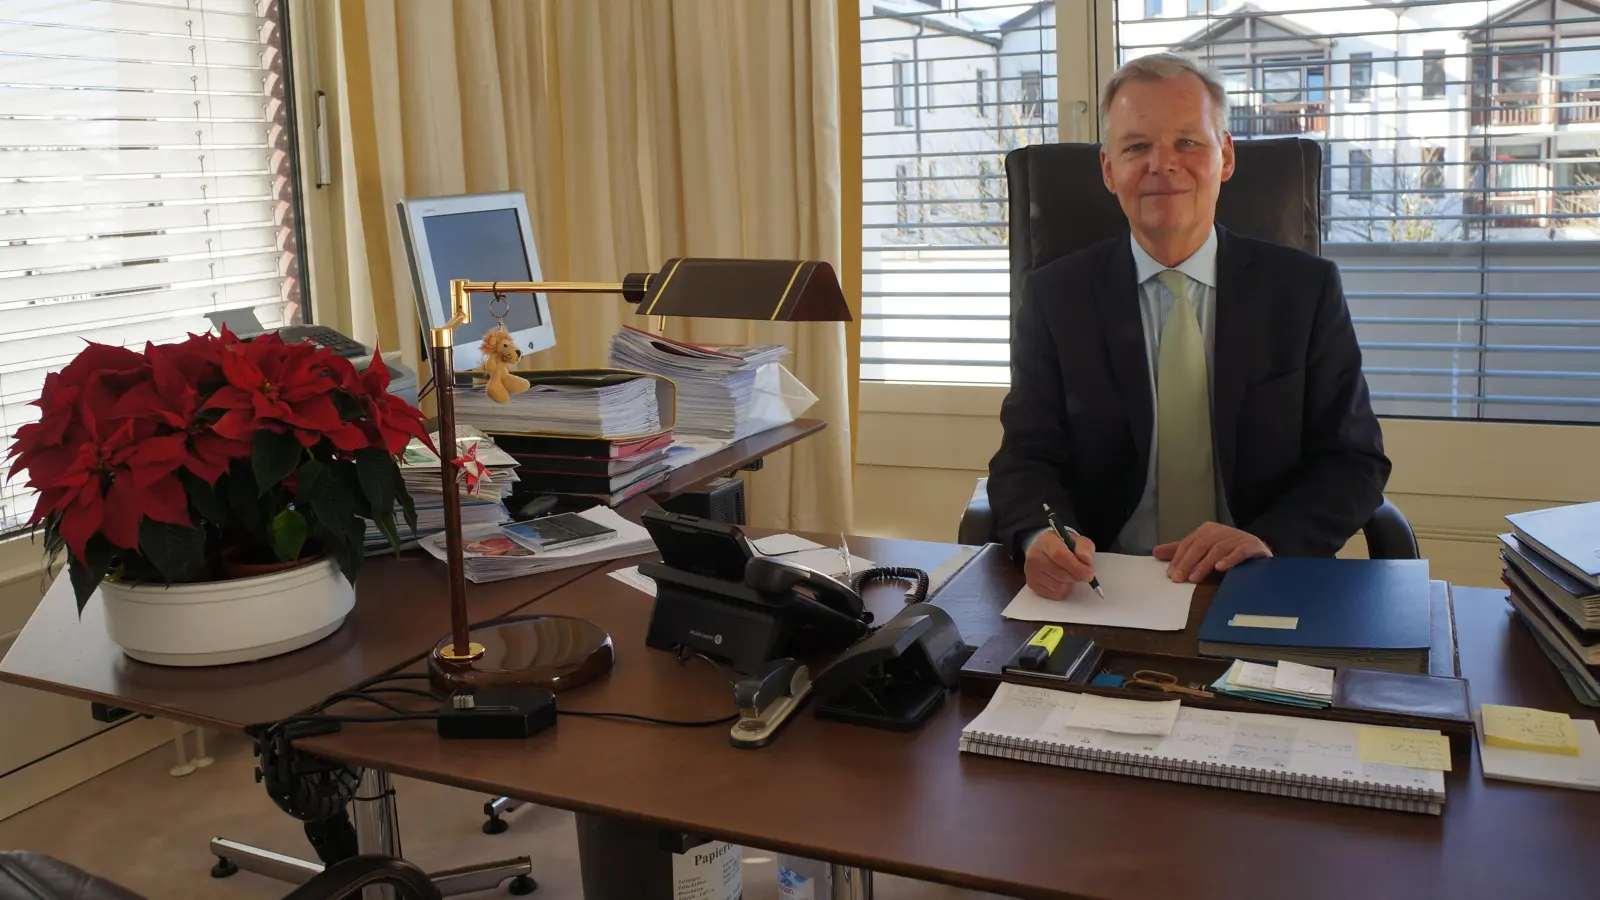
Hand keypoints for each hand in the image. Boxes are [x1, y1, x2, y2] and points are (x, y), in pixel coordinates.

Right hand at [1025, 529, 1096, 599]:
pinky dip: (1063, 590)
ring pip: (1058, 586)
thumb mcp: (1078, 541)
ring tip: (1069, 574)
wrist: (1047, 550)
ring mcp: (1031, 571)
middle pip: (1060, 574)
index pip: (1059, 555)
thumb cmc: (1064, 546)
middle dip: (1076, 577)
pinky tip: (1062, 581)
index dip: (1076, 567)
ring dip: (1070, 584)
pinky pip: (1054, 594)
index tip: (1089, 575)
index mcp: (1046, 541)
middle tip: (1083, 574)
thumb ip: (1084, 548)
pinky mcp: (1032, 584)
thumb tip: (1086, 560)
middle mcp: (1034, 555)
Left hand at [1153, 523, 1270, 582]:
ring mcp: (1237, 537)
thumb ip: (1180, 551)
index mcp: (1208, 530)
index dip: (1178, 558)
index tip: (1171, 574)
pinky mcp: (1251, 546)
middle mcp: (1221, 531)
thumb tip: (1155, 552)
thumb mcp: (1202, 550)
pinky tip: (1220, 568)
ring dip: (1205, 564)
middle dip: (1188, 562)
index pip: (1189, 543)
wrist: (1258, 550)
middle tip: (1179, 578)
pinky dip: (1229, 559)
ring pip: (1218, 549)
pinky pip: (1239, 552)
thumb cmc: (1227, 551)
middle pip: (1201, 545)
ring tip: (1195, 578)